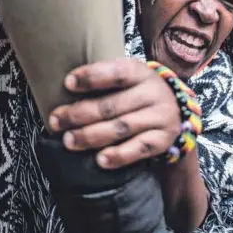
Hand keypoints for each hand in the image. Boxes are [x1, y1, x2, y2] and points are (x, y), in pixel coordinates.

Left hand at [49, 58, 180, 169]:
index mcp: (140, 72)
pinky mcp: (163, 140)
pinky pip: (138, 149)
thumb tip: (65, 89)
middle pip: (112, 105)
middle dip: (79, 114)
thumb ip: (104, 80)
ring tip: (69, 141)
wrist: (175, 110)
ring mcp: (160, 117)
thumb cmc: (137, 92)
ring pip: (121, 128)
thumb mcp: (128, 78)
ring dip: (91, 136)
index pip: (116, 73)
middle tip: (57, 120)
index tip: (68, 83)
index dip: (91, 77)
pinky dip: (118, 156)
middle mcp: (153, 93)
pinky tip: (100, 160)